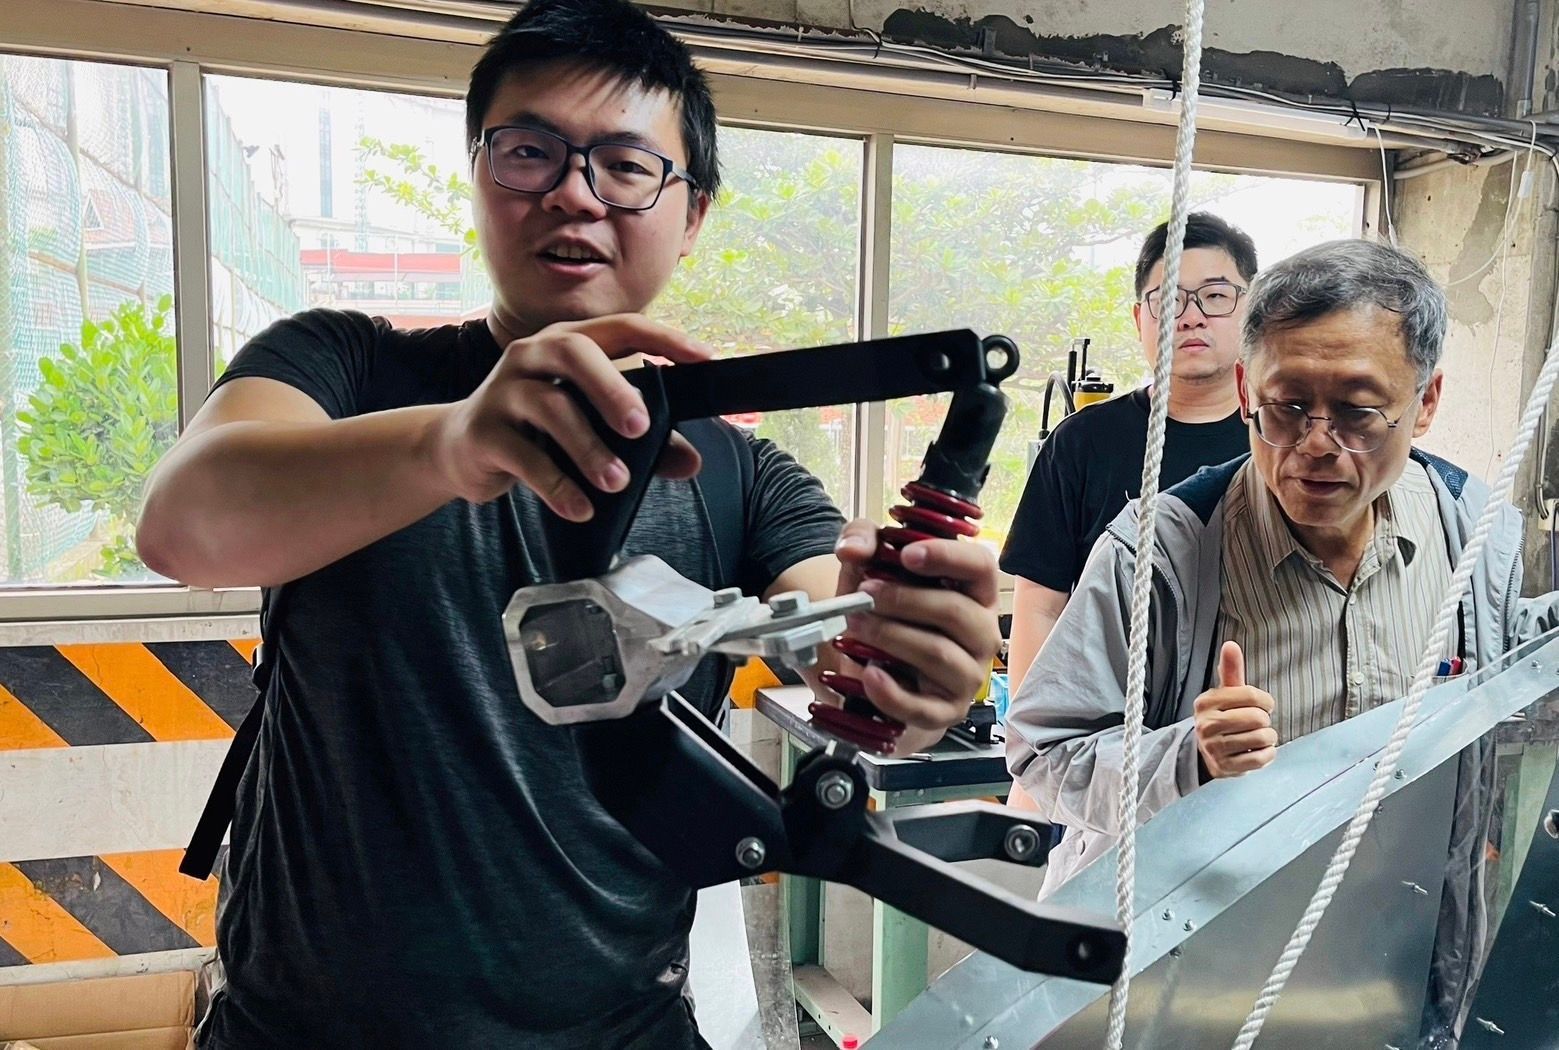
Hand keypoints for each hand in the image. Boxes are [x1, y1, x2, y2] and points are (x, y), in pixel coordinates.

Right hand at [428, 314, 711, 517]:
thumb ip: (644, 443)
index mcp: (568, 341)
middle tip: (642, 428)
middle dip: (614, 389)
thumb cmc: (538, 431)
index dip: (665, 339)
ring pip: (551, 407)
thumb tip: (691, 463)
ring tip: (618, 483)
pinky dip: (558, 486)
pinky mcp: (483, 432)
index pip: (622, 327)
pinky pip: (525, 457)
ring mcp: (504, 390)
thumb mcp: (590, 427)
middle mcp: (534, 355)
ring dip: (589, 449)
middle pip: (577, 353)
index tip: (704, 359)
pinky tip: (582, 508)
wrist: (459, 450)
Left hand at [829, 520, 1000, 732]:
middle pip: (956, 611)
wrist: (868, 669)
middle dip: (904, 601)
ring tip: (855, 626)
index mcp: (973, 591)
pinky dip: (892, 693)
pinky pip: (924, 708)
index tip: (907, 555)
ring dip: (891, 637)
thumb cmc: (883, 613)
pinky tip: (869, 675)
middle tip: (864, 594)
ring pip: (938, 654)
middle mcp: (980, 632)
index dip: (948, 556)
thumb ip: (862, 541)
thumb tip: (853, 548)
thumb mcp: (868, 567)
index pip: (981, 565)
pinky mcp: (946, 711)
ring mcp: (968, 674)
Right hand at [1193, 641, 1278, 779]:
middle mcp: (1206, 724)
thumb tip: (1231, 644)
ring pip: (1261, 738)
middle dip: (1265, 721)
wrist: (1207, 752)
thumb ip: (1230, 670)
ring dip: (1268, 738)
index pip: (1251, 696)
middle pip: (1258, 718)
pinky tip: (1258, 750)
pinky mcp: (1225, 767)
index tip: (1264, 706)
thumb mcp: (1225, 693)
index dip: (1266, 701)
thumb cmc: (1223, 717)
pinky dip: (1267, 754)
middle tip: (1257, 723)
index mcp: (1206, 702)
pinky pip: (1261, 758)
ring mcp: (1214, 748)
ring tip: (1257, 737)